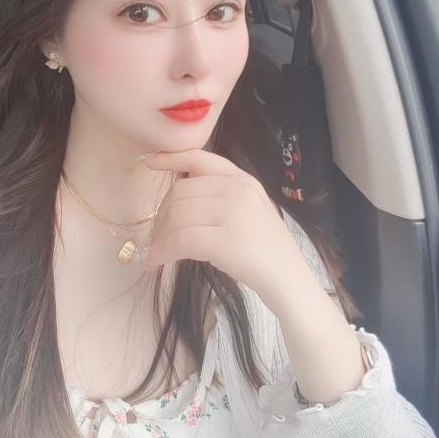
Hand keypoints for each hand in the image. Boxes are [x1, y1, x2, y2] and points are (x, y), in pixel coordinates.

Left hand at [140, 148, 306, 297]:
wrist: (289, 279)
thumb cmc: (265, 249)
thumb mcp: (249, 209)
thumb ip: (221, 196)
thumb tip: (176, 201)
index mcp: (242, 179)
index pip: (200, 158)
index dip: (171, 158)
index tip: (149, 162)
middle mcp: (237, 190)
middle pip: (180, 193)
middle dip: (160, 216)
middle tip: (155, 238)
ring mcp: (232, 213)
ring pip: (176, 216)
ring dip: (158, 237)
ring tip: (155, 252)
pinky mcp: (224, 240)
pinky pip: (180, 240)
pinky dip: (161, 252)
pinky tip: (154, 262)